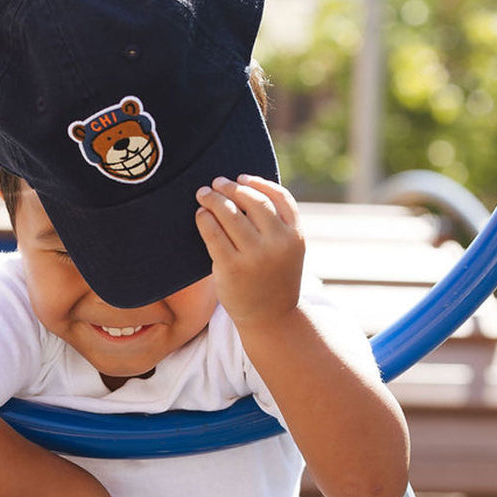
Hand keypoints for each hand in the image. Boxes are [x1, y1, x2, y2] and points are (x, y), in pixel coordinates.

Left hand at [195, 175, 304, 331]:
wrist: (270, 319)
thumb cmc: (273, 279)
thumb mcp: (288, 251)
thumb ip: (276, 225)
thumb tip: (245, 189)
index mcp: (295, 236)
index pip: (279, 197)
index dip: (258, 183)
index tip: (242, 177)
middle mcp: (278, 243)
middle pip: (252, 201)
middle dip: (231, 188)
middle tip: (216, 183)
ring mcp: (255, 255)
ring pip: (230, 214)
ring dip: (214, 199)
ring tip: (204, 195)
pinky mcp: (232, 267)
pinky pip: (213, 233)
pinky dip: (205, 219)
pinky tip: (201, 214)